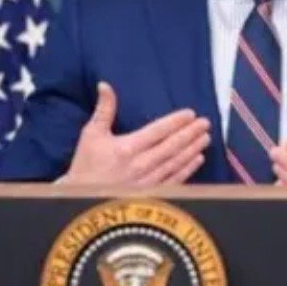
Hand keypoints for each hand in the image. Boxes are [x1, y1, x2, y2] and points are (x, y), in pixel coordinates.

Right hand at [60, 82, 210, 184]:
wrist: (80, 200)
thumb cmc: (86, 165)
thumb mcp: (91, 135)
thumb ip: (103, 110)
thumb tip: (105, 85)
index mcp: (127, 148)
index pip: (158, 131)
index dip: (176, 122)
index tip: (190, 114)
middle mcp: (140, 165)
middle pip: (172, 146)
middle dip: (190, 133)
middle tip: (205, 123)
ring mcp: (148, 182)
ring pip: (176, 163)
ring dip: (192, 149)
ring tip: (205, 138)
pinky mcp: (151, 195)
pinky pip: (174, 180)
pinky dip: (188, 169)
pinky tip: (198, 159)